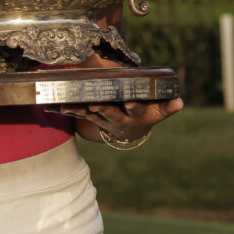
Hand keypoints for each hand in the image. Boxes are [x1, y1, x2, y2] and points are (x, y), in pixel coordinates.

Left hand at [49, 98, 183, 141]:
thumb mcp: (158, 113)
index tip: (129, 101)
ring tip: (66, 106)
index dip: (132, 106)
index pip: (134, 110)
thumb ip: (168, 107)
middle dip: (103, 110)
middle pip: (110, 114)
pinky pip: (78, 113)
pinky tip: (52, 106)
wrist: (131, 132)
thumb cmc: (147, 116)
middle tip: (96, 105)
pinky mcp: (92, 118)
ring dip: (78, 111)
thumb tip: (181, 101)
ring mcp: (103, 120)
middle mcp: (117, 119)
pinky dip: (67, 110)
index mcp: (134, 116)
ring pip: (90, 115)